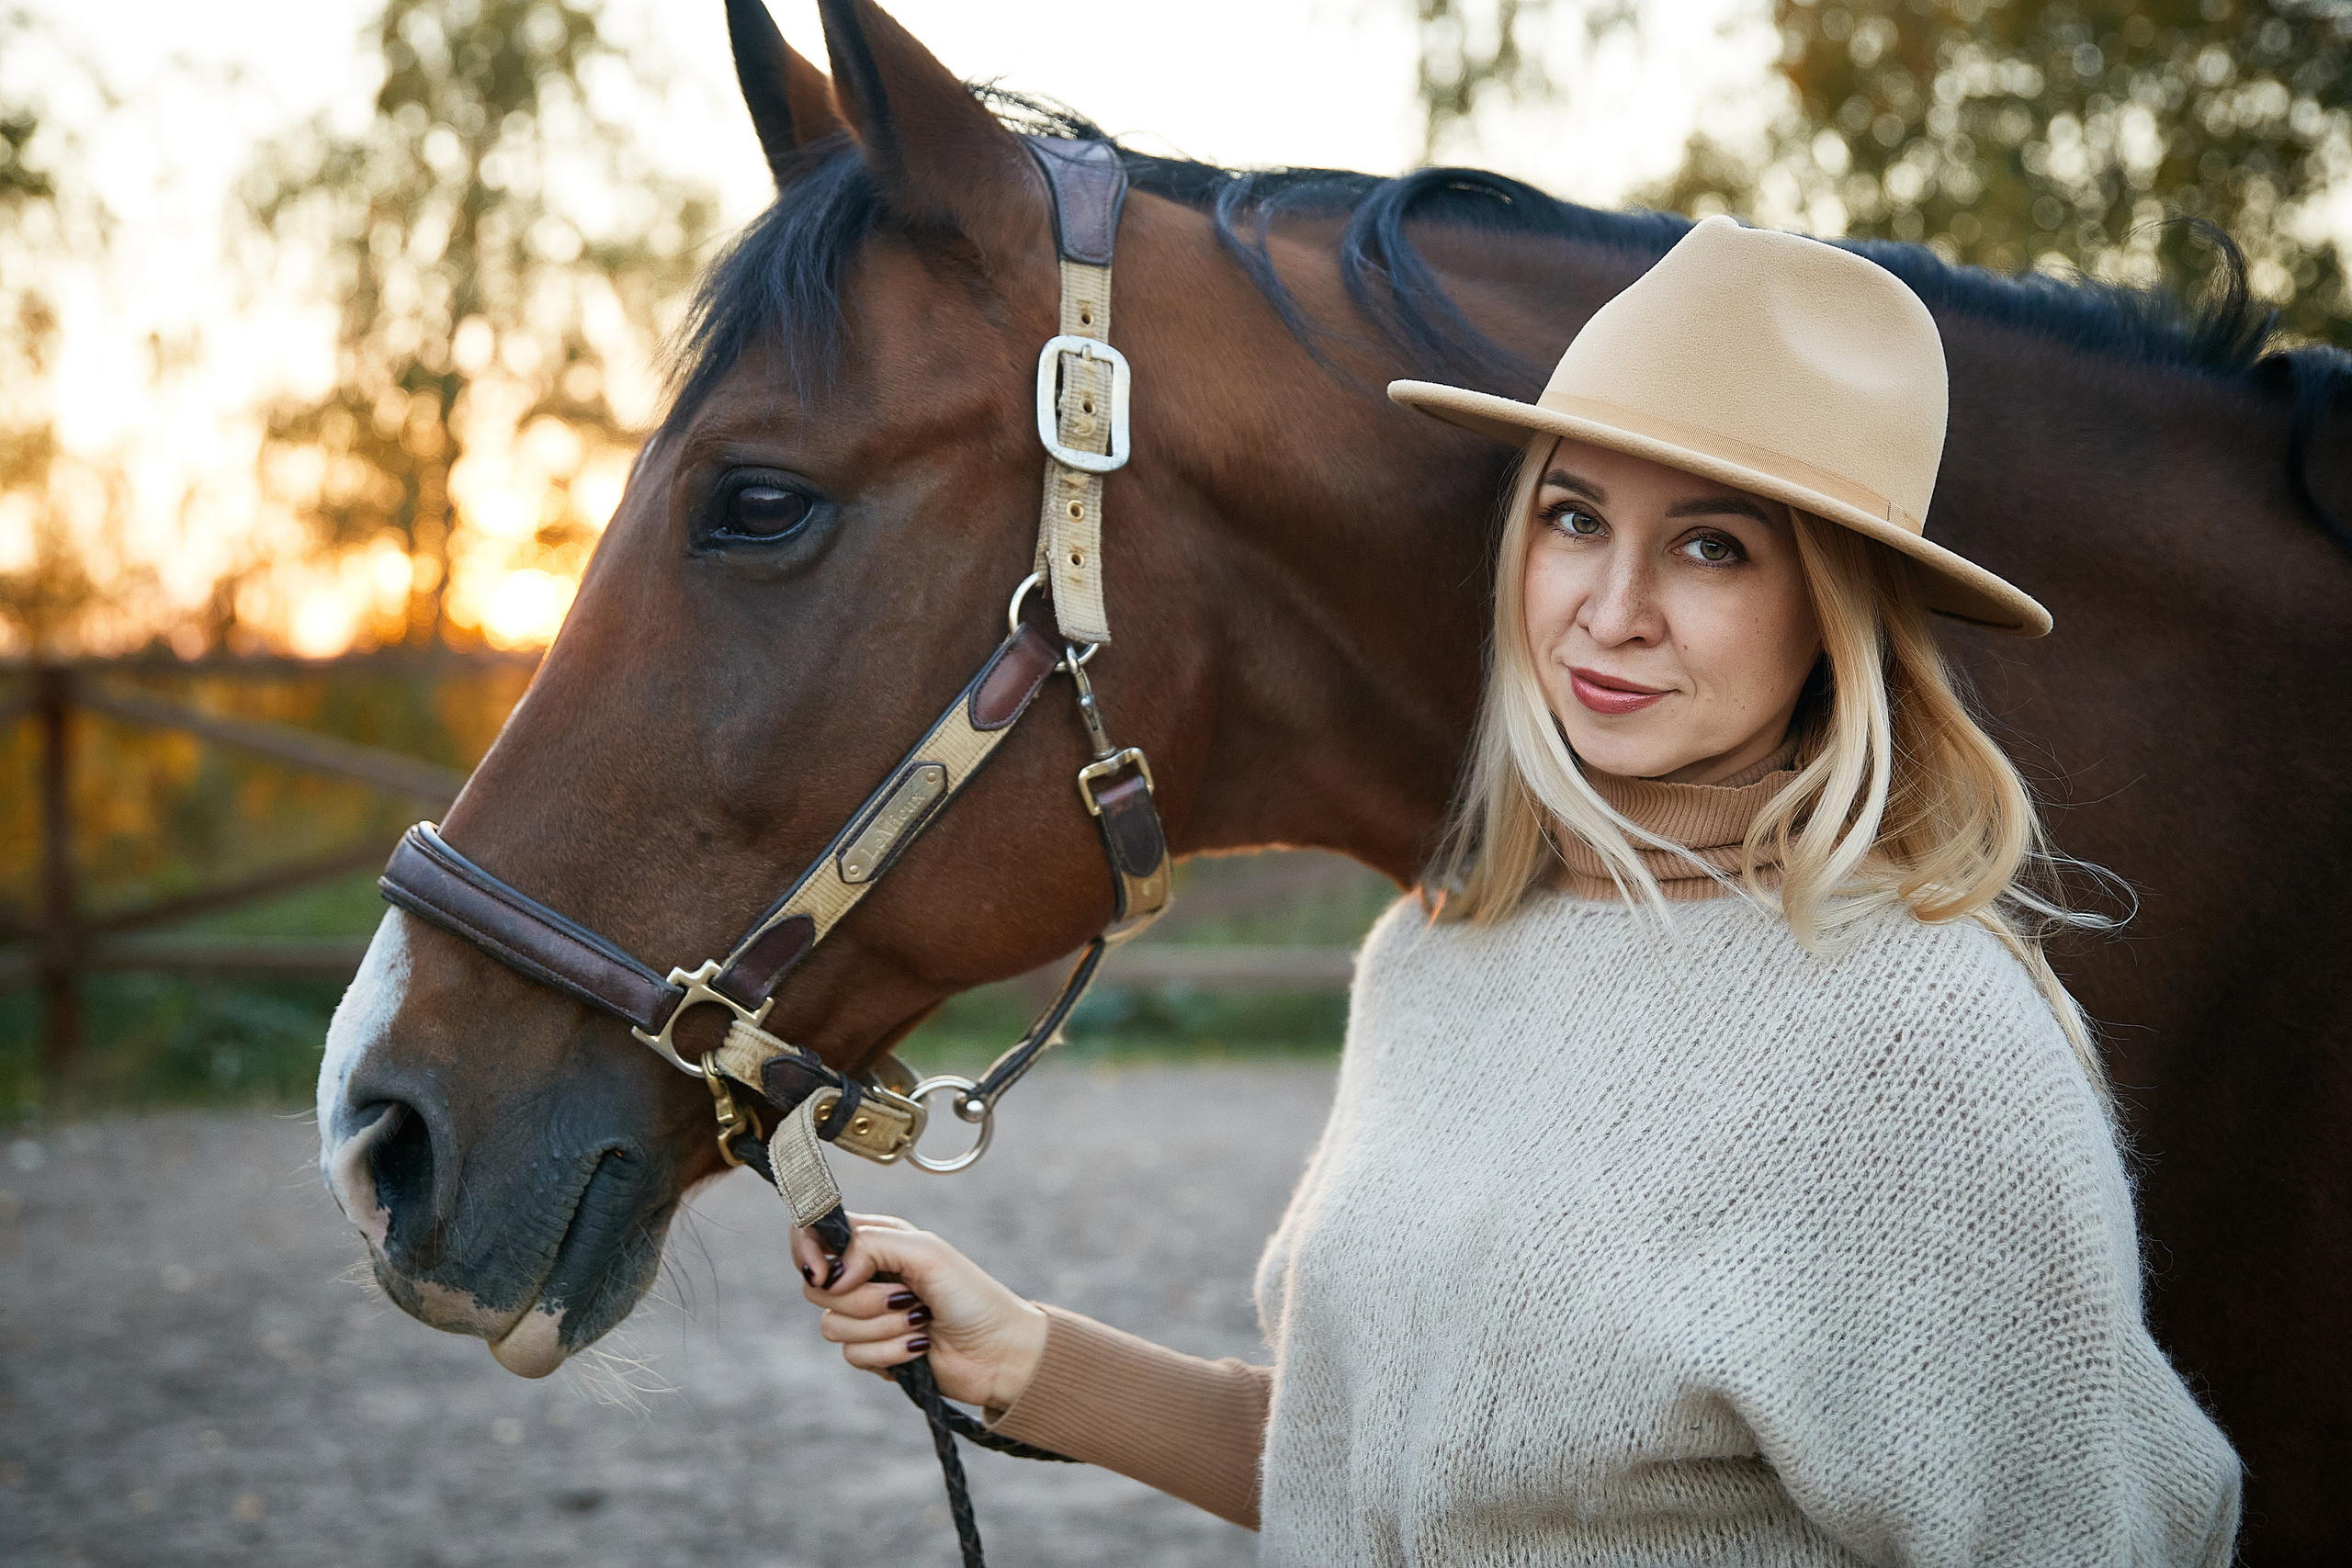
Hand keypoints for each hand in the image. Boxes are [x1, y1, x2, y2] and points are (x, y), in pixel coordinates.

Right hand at [795, 1212, 1048, 1411]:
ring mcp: (866, 1316)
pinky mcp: (872, 1352)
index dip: (806, 1249)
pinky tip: (919, 1346)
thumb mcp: (925, 1252)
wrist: (998, 1351)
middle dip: (861, 1298)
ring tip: (919, 1320)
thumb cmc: (972, 1295)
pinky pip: (853, 1356)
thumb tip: (831, 1274)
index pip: (813, 1231)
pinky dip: (890, 1353)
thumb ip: (870, 1246)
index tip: (823, 1271)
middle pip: (817, 1287)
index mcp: (875, 1240)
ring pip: (833, 1326)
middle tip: (904, 1297)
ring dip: (883, 1328)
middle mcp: (864, 1275)